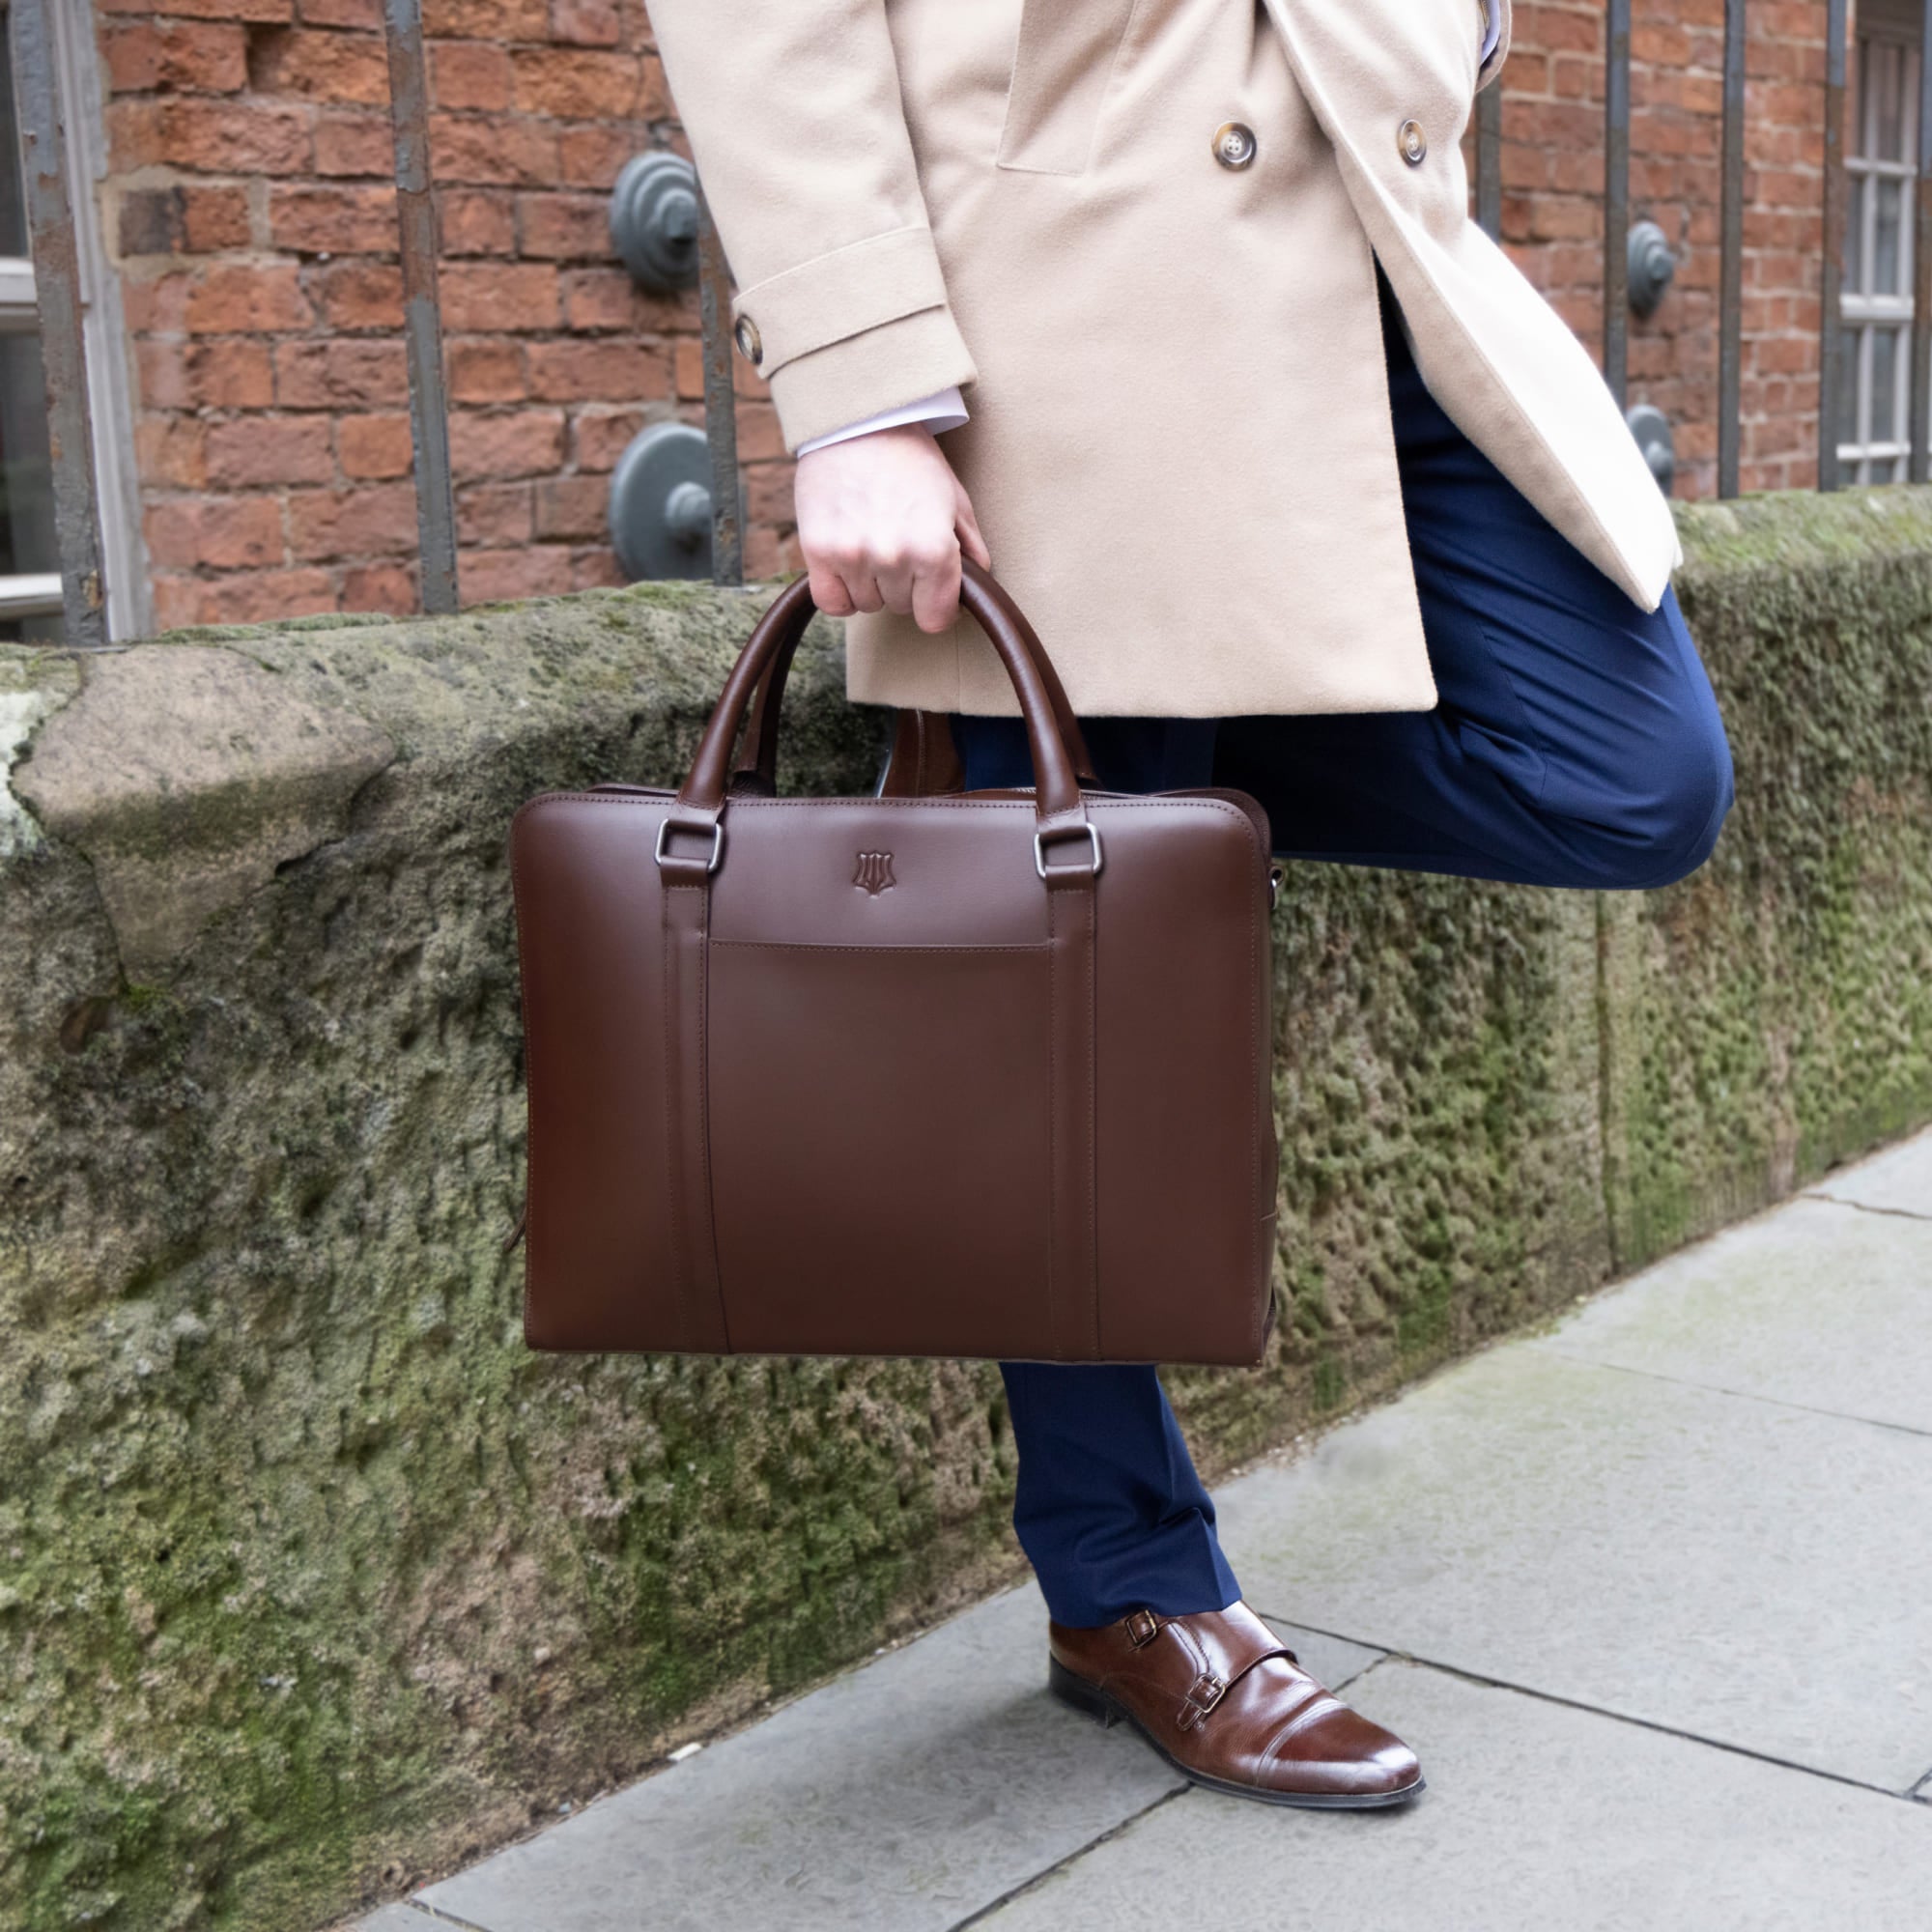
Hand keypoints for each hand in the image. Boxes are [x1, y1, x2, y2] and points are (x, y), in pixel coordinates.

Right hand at [794, 422, 991, 633]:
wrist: (859, 420)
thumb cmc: (911, 457)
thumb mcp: (953, 497)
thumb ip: (969, 546)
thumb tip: (977, 583)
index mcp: (934, 548)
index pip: (935, 619)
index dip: (936, 605)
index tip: (931, 590)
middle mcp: (894, 557)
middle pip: (901, 608)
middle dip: (904, 585)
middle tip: (898, 544)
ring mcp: (853, 555)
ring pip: (867, 605)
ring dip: (871, 585)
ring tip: (872, 541)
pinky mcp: (817, 551)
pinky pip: (833, 603)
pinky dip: (840, 592)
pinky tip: (847, 566)